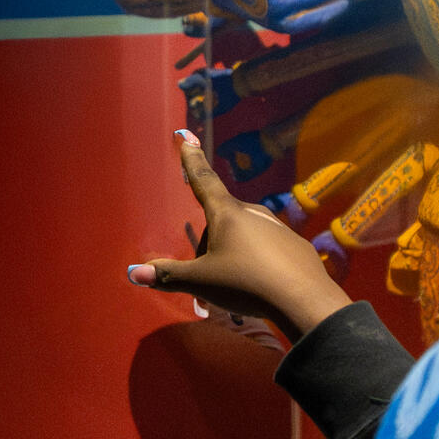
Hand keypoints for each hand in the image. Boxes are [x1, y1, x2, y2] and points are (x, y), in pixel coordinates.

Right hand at [128, 130, 349, 342]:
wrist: (305, 300)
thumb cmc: (245, 283)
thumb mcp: (201, 282)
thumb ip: (168, 275)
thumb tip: (134, 273)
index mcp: (226, 213)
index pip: (203, 180)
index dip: (191, 160)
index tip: (186, 137)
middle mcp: (252, 213)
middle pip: (220, 222)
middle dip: (208, 247)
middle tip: (207, 283)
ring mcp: (277, 228)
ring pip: (243, 237)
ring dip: (231, 257)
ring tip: (232, 289)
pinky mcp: (295, 245)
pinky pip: (266, 251)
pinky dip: (256, 265)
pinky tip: (260, 287)